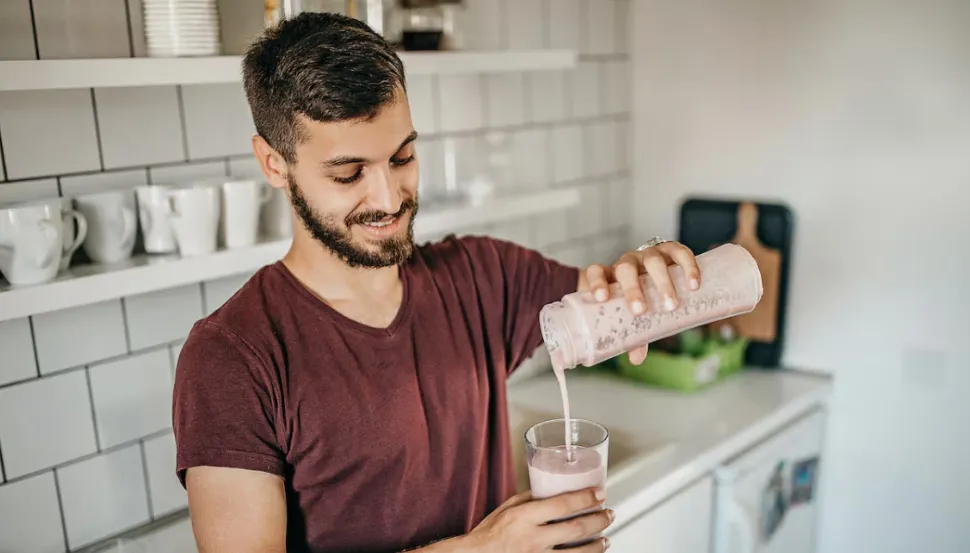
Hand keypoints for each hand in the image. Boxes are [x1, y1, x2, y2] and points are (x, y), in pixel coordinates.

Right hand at [457, 488, 613, 551]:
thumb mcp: (505, 509)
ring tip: (606, 538)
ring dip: (597, 545)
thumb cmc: (488, 535)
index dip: (585, 498)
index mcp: (524, 518)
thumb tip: (550, 490)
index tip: (600, 493)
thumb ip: (528, 499)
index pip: (562, 505)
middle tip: (609, 514)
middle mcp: (533, 539)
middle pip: (576, 529)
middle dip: (598, 520)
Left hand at [583, 241, 700, 364]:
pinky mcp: (672, 250)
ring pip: (653, 260)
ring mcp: (650, 254)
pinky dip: (687, 267)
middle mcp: (629, 262)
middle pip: (626, 268)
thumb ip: (634, 336)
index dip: (596, 283)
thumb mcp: (635, 316)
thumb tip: (636, 359)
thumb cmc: (642, 298)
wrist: (660, 273)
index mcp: (612, 275)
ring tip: (671, 304)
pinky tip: (693, 284)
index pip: (596, 272)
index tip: (601, 299)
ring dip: (662, 282)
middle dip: (632, 289)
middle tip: (641, 311)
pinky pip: (679, 253)